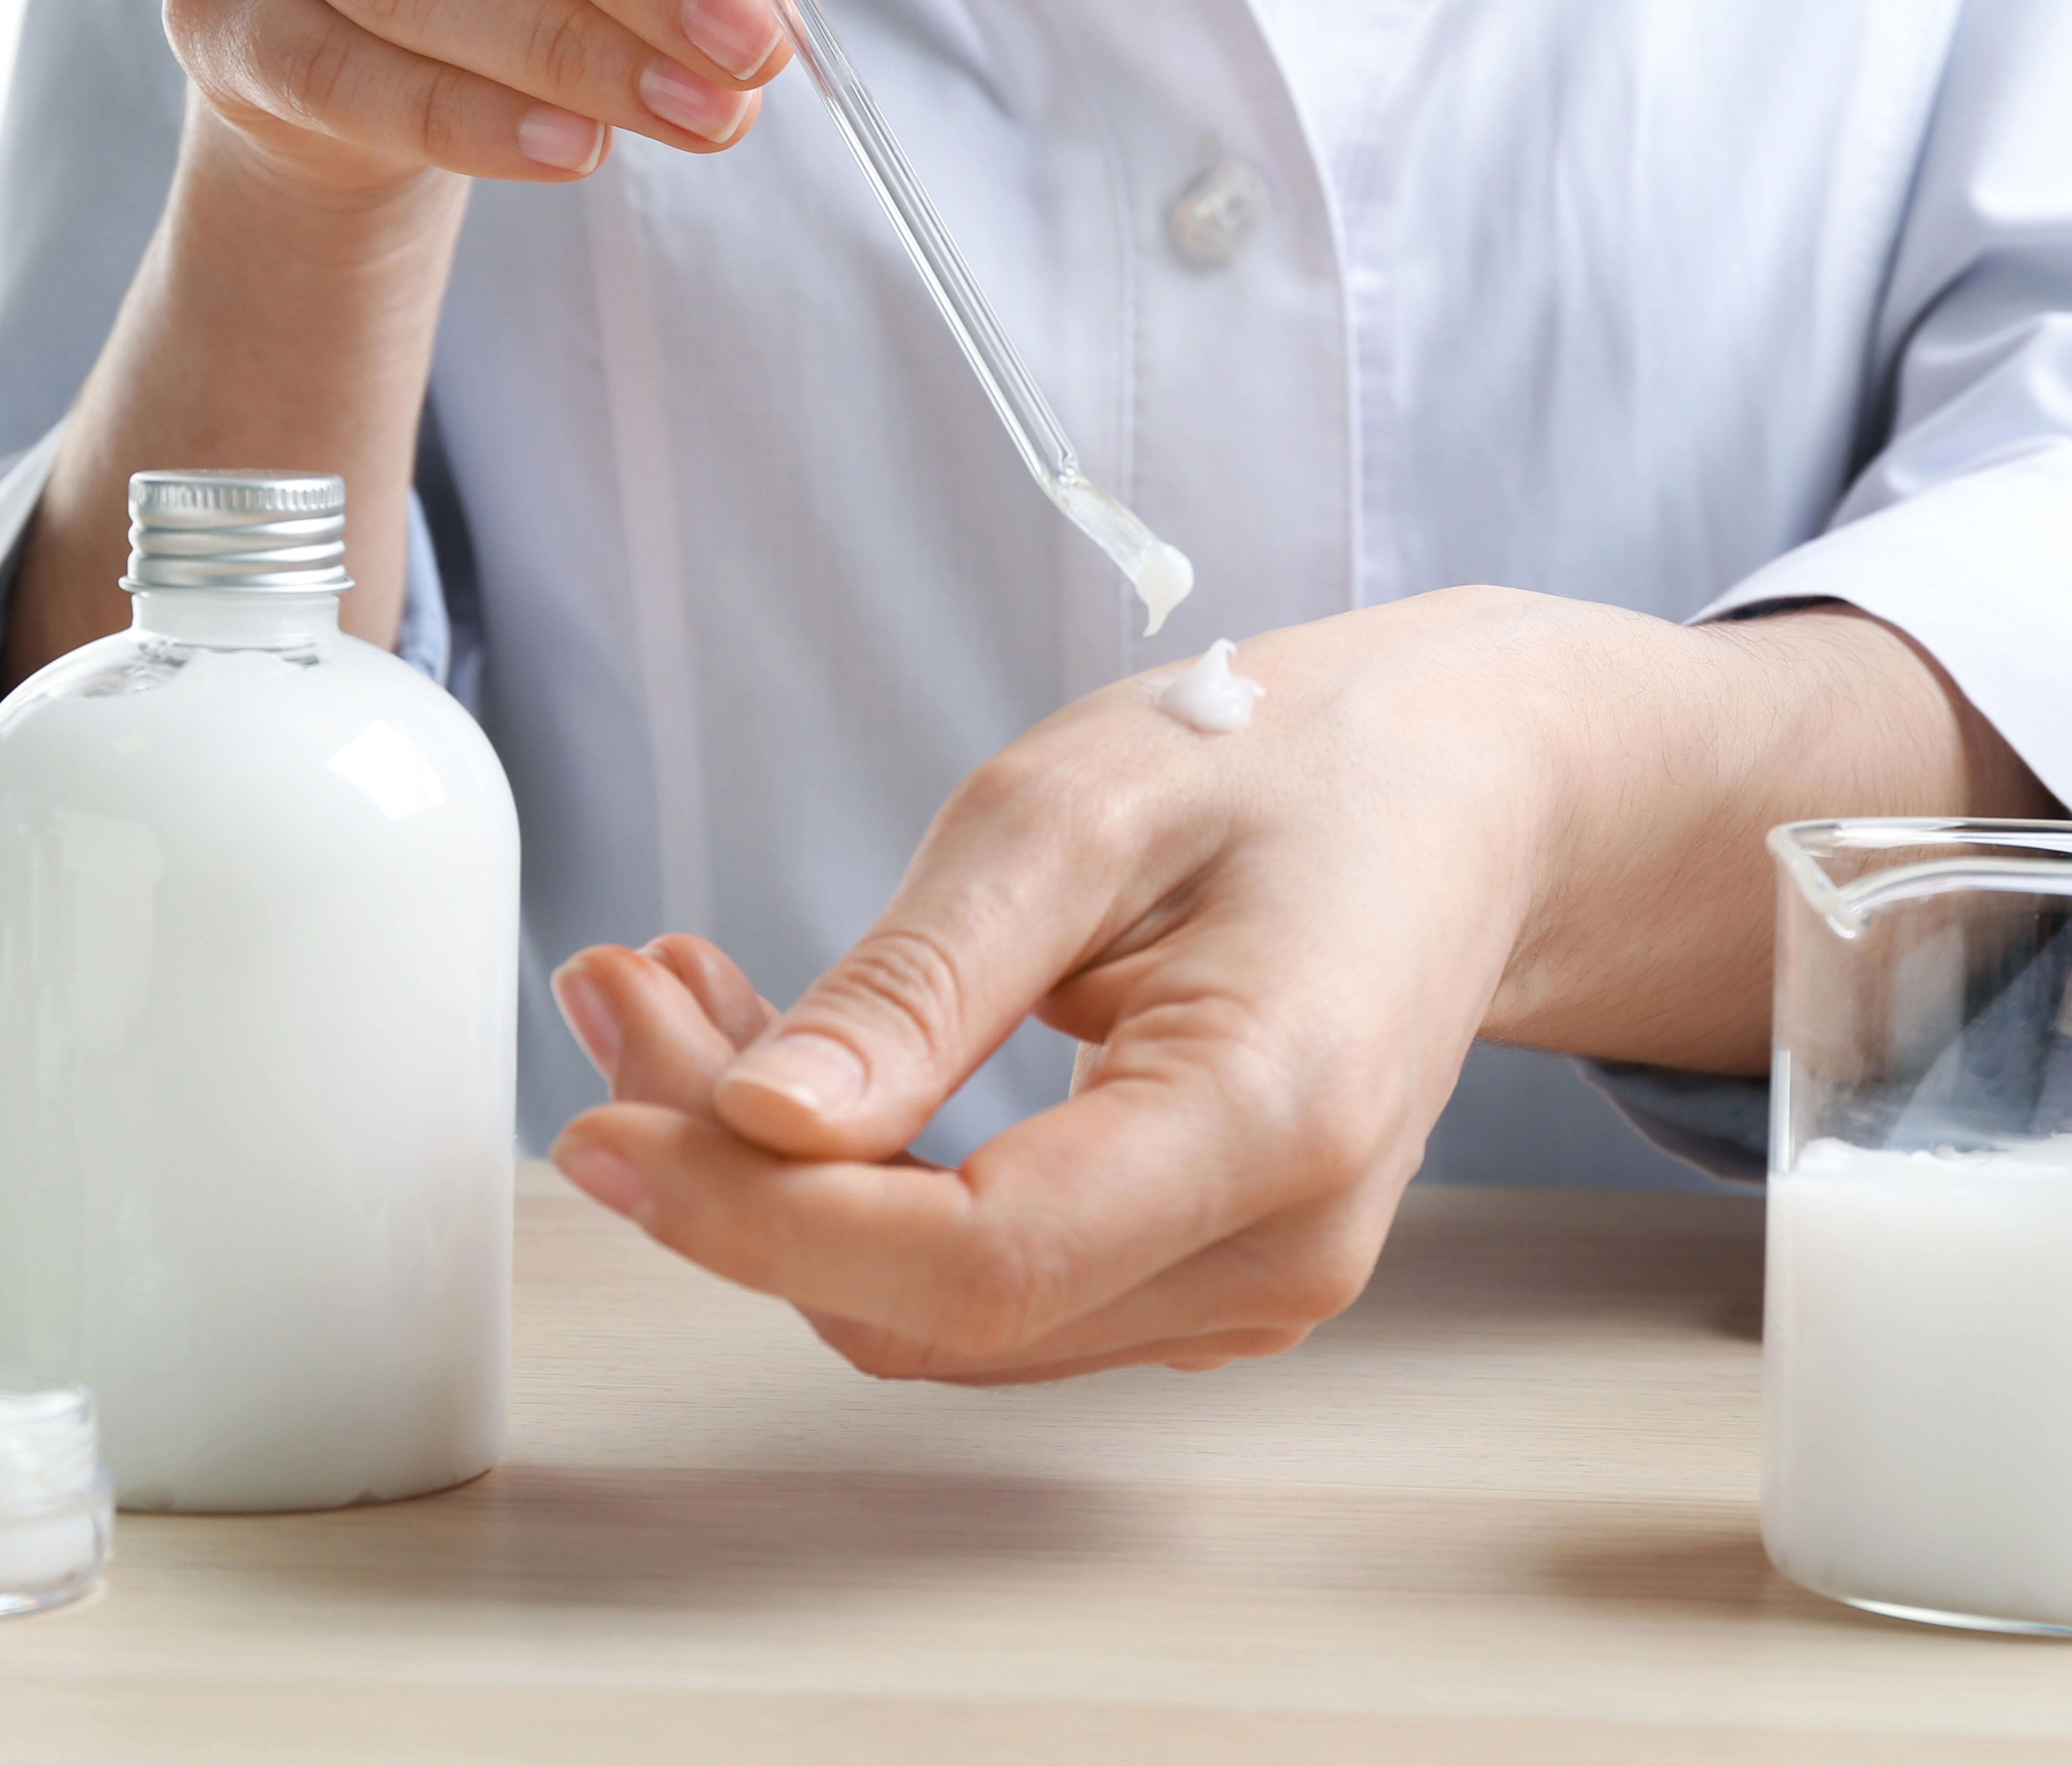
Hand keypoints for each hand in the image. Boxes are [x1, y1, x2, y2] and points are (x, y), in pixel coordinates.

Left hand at [542, 593, 2044, 1384]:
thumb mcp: (1084, 808)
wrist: (1466, 796)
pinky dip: (857, 1189)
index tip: (606, 1124)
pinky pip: (987, 1279)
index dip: (763, 1221)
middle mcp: (1277, 1250)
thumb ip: (924, 980)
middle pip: (934, 1299)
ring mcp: (1248, 1285)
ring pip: (939, 1306)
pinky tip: (786, 1064)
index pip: (974, 1259)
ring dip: (775, 1180)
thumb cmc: (1295, 765)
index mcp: (1273, 1119)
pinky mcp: (1200, 1273)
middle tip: (621, 995)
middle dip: (735, 1174)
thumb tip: (757, 1119)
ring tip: (679, 997)